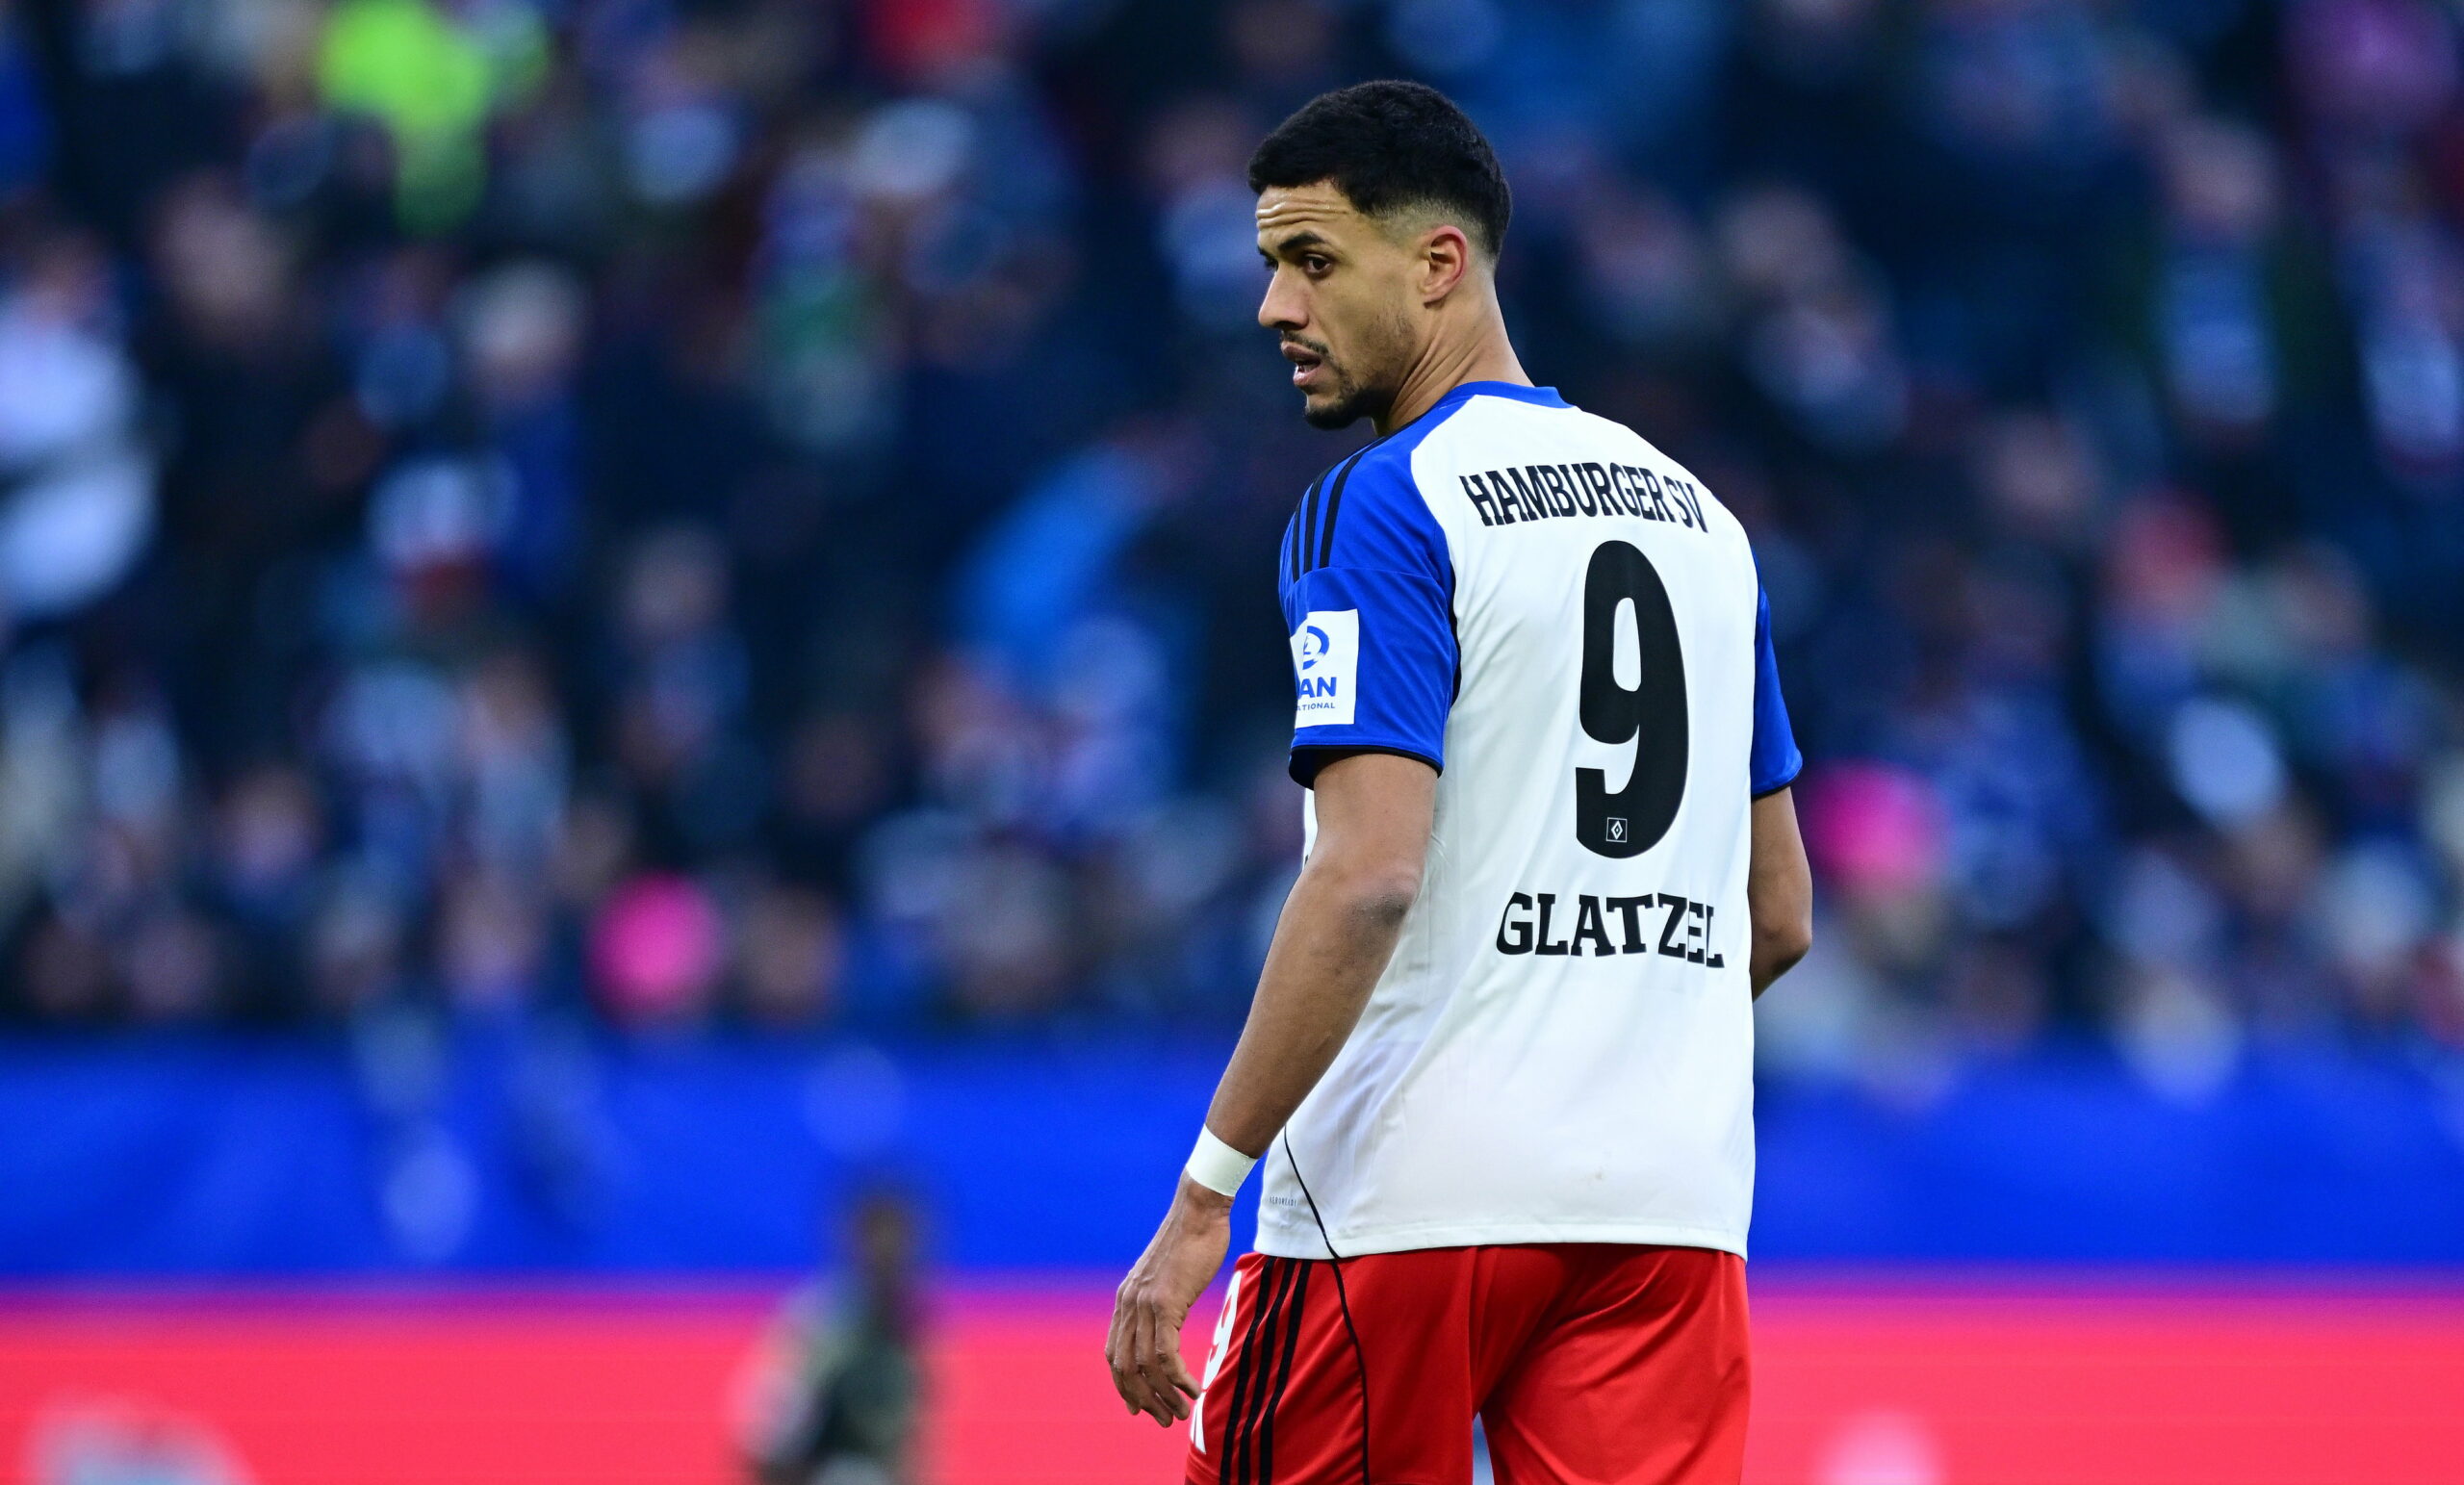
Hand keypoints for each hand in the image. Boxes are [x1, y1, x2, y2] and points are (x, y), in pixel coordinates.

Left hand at [1106, 1174, 1231, 1424]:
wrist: (1199, 1211)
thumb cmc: (1191, 1242)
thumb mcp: (1166, 1277)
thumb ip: (1159, 1302)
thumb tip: (1167, 1324)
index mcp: (1126, 1300)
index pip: (1114, 1354)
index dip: (1124, 1385)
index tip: (1140, 1407)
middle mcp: (1128, 1304)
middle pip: (1125, 1367)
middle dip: (1144, 1399)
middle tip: (1166, 1419)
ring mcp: (1144, 1304)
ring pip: (1146, 1366)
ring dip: (1164, 1395)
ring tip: (1183, 1411)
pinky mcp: (1165, 1303)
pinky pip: (1167, 1353)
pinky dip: (1179, 1377)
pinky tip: (1195, 1387)